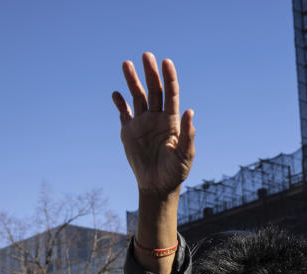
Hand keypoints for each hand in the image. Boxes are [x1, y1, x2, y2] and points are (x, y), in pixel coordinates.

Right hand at [112, 53, 194, 196]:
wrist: (158, 186)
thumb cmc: (175, 172)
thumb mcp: (185, 155)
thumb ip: (187, 134)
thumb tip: (190, 111)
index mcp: (172, 120)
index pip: (171, 94)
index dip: (169, 78)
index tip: (166, 62)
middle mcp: (157, 117)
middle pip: (153, 90)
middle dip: (150, 73)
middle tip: (146, 55)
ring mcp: (142, 123)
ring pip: (137, 97)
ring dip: (132, 81)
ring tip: (126, 63)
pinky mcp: (129, 132)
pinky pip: (123, 113)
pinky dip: (119, 103)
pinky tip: (116, 93)